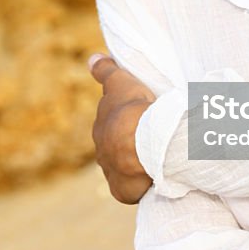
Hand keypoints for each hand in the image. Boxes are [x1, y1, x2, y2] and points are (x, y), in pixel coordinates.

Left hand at [89, 54, 154, 203]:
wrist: (139, 143)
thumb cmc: (131, 110)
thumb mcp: (120, 83)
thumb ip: (106, 71)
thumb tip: (92, 59)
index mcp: (101, 128)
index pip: (112, 124)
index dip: (125, 119)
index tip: (138, 117)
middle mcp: (102, 152)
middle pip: (116, 147)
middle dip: (129, 143)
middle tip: (150, 137)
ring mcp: (112, 173)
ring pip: (124, 167)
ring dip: (136, 163)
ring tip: (156, 158)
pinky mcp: (123, 191)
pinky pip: (133, 187)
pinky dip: (141, 183)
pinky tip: (153, 178)